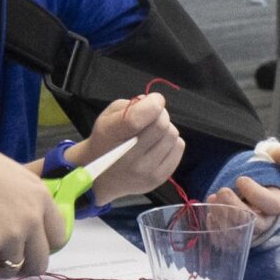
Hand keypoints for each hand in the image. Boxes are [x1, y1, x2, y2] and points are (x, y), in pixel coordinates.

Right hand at [0, 129, 65, 277]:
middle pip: (39, 263)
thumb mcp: (9, 179)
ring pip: (6, 267)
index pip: (58, 237)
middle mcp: (32, 216)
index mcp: (40, 196)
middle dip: (18, 266)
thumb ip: (21, 205)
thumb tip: (23, 235)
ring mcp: (12, 234)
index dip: (41, 247)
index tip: (25, 249)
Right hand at [70, 94, 185, 204]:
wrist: (100, 178)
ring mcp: (144, 171)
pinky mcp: (158, 179)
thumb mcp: (108, 116)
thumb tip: (155, 103)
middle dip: (160, 114)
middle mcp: (128, 158)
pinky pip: (178, 148)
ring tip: (153, 133)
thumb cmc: (106, 140)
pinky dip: (171, 142)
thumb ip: (131, 105)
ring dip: (166, 128)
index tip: (154, 100)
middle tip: (153, 116)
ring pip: (172, 135)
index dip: (152, 104)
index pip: (137, 118)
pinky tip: (158, 144)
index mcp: (111, 135)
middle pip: (161, 125)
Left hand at [206, 143, 279, 239]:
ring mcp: (252, 230)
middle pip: (255, 223)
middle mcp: (267, 220)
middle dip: (236, 208)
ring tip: (213, 201)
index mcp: (279, 201)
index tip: (240, 180)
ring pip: (241, 234)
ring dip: (224, 219)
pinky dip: (218, 231)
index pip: (271, 204)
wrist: (254, 181)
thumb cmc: (265, 171)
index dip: (255, 193)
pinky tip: (210, 216)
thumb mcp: (274, 159)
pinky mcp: (239, 236)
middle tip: (222, 192)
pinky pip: (229, 242)